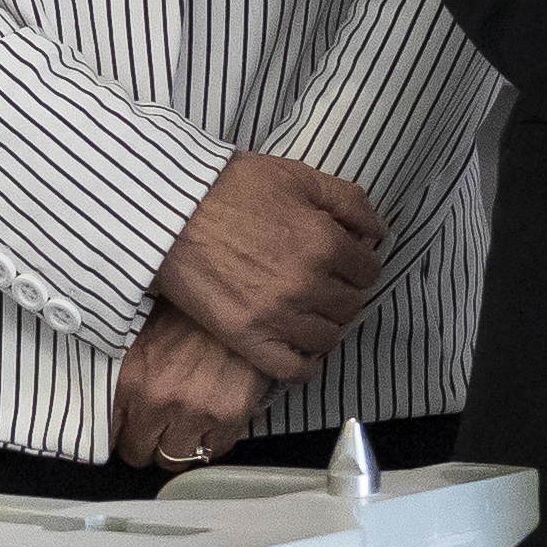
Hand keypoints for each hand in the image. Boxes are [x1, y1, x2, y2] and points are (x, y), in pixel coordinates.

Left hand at [110, 312, 269, 472]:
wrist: (235, 298)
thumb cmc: (188, 316)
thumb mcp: (141, 337)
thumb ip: (125, 375)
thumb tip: (109, 408)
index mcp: (130, 379)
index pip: (110, 435)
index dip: (121, 434)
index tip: (128, 431)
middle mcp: (157, 399)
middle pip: (140, 453)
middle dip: (148, 442)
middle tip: (158, 426)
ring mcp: (193, 411)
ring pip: (175, 459)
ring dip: (179, 446)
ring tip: (186, 422)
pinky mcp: (228, 416)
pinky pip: (213, 451)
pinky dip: (212, 440)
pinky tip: (211, 417)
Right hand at [155, 154, 386, 383]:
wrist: (169, 209)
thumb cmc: (230, 187)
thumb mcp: (298, 176)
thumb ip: (349, 201)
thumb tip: (378, 232)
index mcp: (324, 242)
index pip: (369, 269)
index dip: (359, 263)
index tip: (343, 260)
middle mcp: (307, 284)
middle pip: (352, 305)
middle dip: (343, 291)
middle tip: (323, 281)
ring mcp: (277, 315)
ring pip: (329, 337)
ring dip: (325, 324)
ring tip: (309, 309)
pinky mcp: (247, 337)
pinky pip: (292, 369)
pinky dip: (304, 365)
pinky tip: (301, 350)